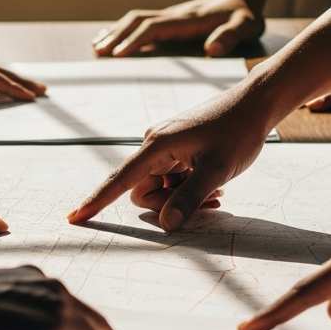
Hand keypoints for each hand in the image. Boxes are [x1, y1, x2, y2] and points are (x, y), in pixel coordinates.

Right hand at [68, 83, 271, 231]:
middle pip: (143, 191)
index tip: (74, 218)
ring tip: (217, 193)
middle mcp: (155, 145)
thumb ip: (190, 198)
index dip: (96, 201)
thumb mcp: (218, 169)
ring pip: (160, 187)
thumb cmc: (238, 131)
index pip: (119, 180)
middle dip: (170, 204)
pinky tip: (215, 185)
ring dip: (183, 198)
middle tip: (208, 202)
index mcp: (157, 146)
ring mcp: (166, 147)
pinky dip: (189, 188)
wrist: (256, 104)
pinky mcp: (177, 148)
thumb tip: (166, 225)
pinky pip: (172, 179)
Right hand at [92, 0, 266, 58]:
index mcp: (186, 20)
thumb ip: (230, 36)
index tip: (118, 55)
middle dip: (116, 36)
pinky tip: (108, 39)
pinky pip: (139, 23)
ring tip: (96, 48)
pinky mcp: (166, 21)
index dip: (135, 41)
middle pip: (137, 21)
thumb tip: (211, 50)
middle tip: (98, 54)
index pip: (153, 28)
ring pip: (134, 20)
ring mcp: (167, 17)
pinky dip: (120, 30)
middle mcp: (172, 15)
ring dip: (115, 32)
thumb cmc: (242, 16)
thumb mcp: (245, 26)